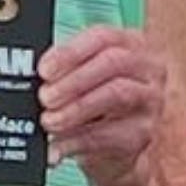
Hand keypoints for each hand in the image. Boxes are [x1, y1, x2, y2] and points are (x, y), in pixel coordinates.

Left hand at [38, 25, 165, 185]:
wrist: (116, 148)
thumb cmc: (96, 100)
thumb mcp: (83, 78)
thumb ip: (64, 71)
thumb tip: (35, 77)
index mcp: (131, 43)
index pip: (103, 37)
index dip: (70, 52)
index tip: (44, 70)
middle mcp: (148, 67)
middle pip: (112, 62)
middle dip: (73, 80)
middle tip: (45, 97)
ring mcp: (151, 100)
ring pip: (116, 94)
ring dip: (76, 109)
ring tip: (49, 121)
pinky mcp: (144, 133)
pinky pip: (109, 134)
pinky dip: (77, 141)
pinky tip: (57, 147)